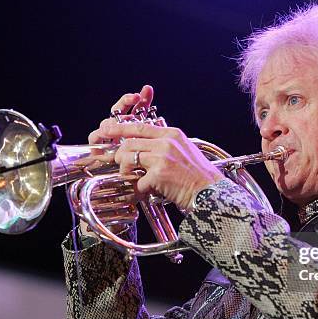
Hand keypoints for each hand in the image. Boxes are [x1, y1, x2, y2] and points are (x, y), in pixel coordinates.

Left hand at [92, 86, 224, 209]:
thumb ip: (166, 144)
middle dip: (121, 155)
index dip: (120, 128)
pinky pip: (138, 181)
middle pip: (129, 143)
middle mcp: (166, 143)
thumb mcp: (185, 150)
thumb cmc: (199, 176)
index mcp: (172, 134)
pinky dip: (140, 189)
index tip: (107, 130)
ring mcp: (162, 158)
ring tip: (135, 178)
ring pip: (128, 158)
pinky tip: (148, 191)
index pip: (140, 126)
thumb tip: (146, 146)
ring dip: (126, 170)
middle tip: (122, 164)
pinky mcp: (159, 175)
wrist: (211, 192)